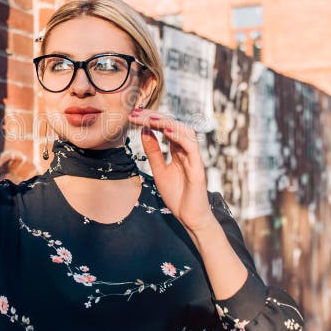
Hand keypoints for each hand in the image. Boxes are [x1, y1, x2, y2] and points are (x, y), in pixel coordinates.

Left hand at [128, 108, 215, 231]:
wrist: (190, 218)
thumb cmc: (178, 195)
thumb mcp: (159, 171)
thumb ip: (153, 152)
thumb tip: (145, 131)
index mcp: (178, 150)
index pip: (165, 128)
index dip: (150, 120)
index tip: (133, 115)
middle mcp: (187, 150)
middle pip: (173, 125)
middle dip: (154, 117)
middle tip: (136, 113)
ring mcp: (193, 158)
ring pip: (184, 131)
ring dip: (166, 122)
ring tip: (149, 118)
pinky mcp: (198, 168)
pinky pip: (191, 147)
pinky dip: (179, 136)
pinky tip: (165, 130)